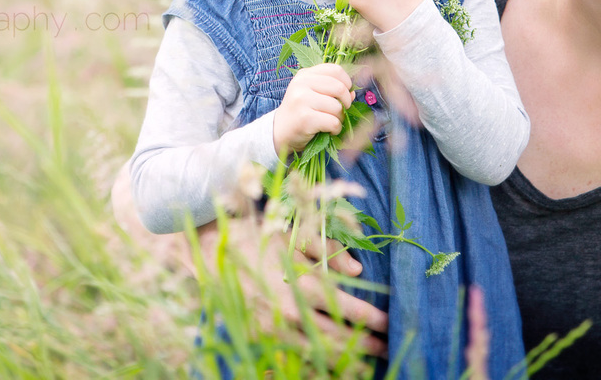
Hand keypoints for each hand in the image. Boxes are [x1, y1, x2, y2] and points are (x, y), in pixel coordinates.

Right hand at [221, 213, 387, 358]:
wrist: (209, 253)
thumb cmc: (256, 239)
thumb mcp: (294, 237)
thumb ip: (329, 252)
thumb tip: (358, 272)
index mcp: (301, 284)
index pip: (350, 309)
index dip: (373, 319)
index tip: (390, 323)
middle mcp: (290, 312)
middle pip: (338, 337)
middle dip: (365, 344)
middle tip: (385, 347)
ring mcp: (274, 330)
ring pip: (317, 352)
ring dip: (343, 358)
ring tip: (364, 362)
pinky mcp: (261, 338)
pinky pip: (294, 356)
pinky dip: (315, 362)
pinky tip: (329, 363)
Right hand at [274, 63, 354, 154]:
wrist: (279, 132)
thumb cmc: (300, 112)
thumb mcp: (312, 95)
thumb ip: (331, 90)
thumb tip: (353, 93)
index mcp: (305, 75)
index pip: (335, 70)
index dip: (346, 82)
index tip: (345, 93)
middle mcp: (301, 84)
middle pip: (339, 88)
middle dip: (346, 102)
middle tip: (342, 110)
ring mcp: (302, 100)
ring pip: (337, 107)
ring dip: (340, 118)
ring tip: (332, 122)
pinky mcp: (305, 118)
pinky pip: (333, 122)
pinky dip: (336, 129)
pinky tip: (329, 131)